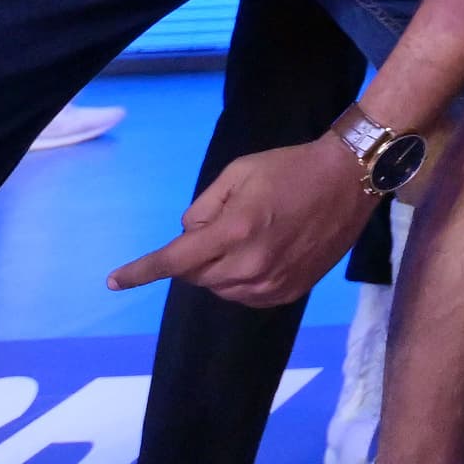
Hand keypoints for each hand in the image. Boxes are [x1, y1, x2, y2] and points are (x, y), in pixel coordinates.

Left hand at [107, 136, 377, 304]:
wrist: (350, 179)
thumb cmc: (291, 167)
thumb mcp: (238, 172)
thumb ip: (204, 207)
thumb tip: (190, 236)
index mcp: (234, 231)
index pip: (175, 260)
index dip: (141, 271)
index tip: (114, 281)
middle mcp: (250, 265)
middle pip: (196, 276)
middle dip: (194, 256)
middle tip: (220, 225)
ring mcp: (272, 283)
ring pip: (220, 289)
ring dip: (217, 269)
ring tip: (246, 237)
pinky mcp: (289, 292)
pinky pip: (246, 297)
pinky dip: (240, 280)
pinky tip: (259, 254)